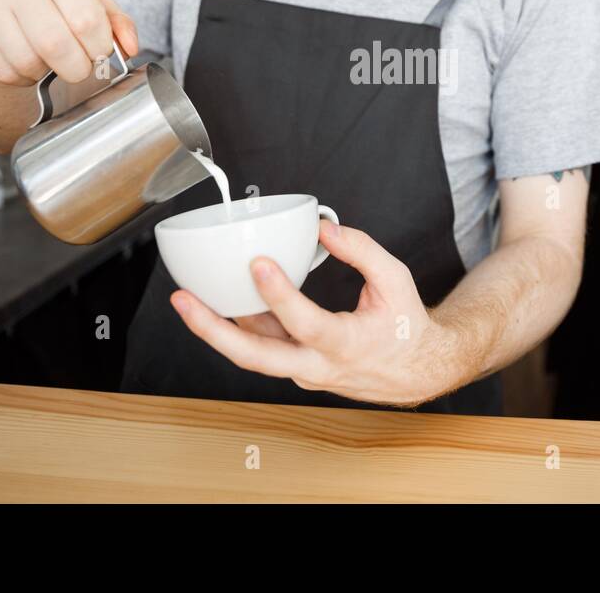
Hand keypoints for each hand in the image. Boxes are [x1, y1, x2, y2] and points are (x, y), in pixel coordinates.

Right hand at [0, 0, 137, 86]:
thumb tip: (130, 47)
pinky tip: (22, 60)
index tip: (96, 53)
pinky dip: (20, 77)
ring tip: (46, 59)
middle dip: (75, 68)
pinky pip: (4, 72)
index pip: (87, 23)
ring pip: (28, 63)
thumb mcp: (89, 3)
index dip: (98, 50)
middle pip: (56, 47)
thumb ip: (117, 23)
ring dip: (44, 73)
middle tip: (75, 66)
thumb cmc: (49, 0)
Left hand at [169, 220, 459, 406]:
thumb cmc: (405, 325)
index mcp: (348, 345)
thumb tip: (323, 228)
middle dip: (213, 330)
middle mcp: (319, 365)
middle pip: (256, 357)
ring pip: (252, 356)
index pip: (307, 324)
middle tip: (183, 301)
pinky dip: (238, 327)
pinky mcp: (295, 368)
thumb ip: (362, 251)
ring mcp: (303, 372)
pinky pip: (261, 349)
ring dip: (216, 329)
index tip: (258, 263)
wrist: (416, 371)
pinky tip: (220, 302)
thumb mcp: (396, 280)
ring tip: (186, 299)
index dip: (279, 296)